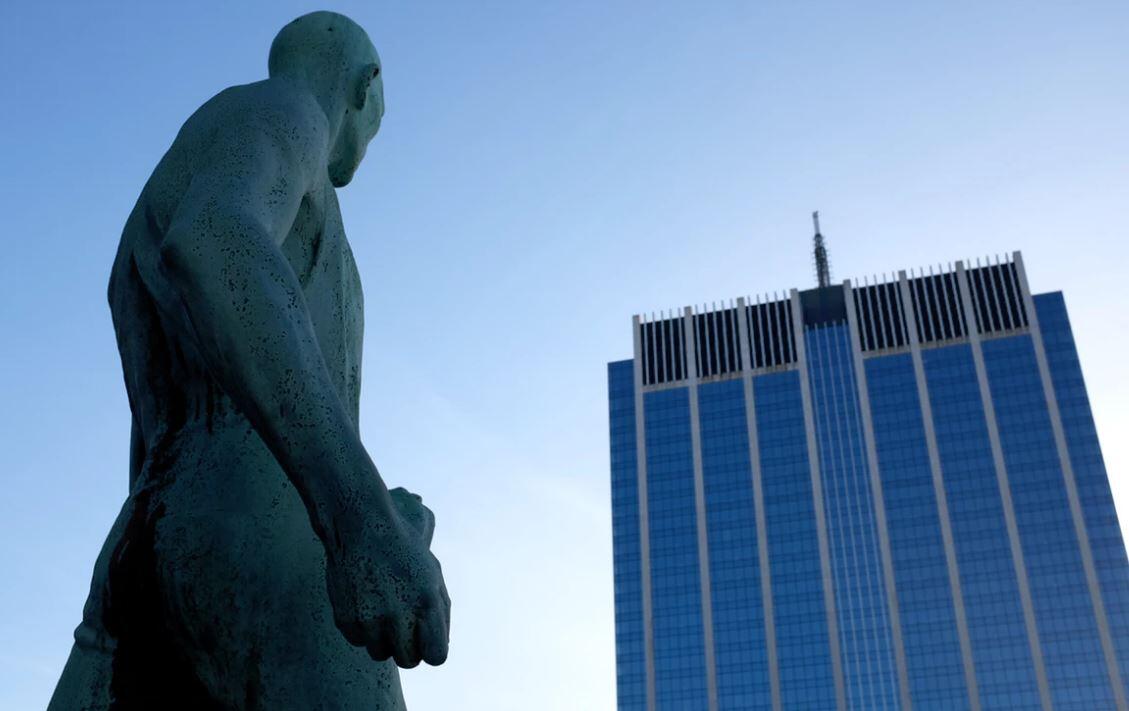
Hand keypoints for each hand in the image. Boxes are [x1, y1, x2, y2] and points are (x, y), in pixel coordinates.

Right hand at [324, 491, 450, 667]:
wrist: (361, 526)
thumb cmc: (403, 551)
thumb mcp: (432, 575)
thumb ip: (440, 611)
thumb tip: (439, 646)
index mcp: (426, 603)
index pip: (436, 655)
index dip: (432, 649)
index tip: (425, 638)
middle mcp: (399, 615)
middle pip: (408, 661)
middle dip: (408, 647)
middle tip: (402, 624)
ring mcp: (370, 620)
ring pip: (380, 653)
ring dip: (383, 638)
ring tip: (382, 607)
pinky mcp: (346, 620)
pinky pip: (358, 640)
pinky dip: (362, 627)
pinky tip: (364, 600)